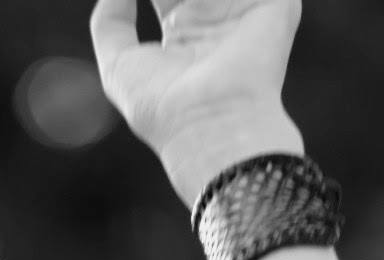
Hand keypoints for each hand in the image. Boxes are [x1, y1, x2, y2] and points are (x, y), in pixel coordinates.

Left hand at [91, 0, 304, 205]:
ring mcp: (244, 13)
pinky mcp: (274, 7)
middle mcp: (214, 20)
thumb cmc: (162, 105)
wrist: (211, 123)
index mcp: (182, 33)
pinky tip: (201, 3)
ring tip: (184, 5)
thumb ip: (109, 23)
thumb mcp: (117, 66)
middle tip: (168, 2)